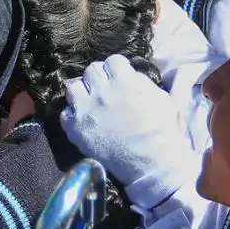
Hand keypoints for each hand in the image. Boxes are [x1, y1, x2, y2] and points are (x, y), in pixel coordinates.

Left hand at [62, 54, 196, 208]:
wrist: (154, 167)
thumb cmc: (164, 133)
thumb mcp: (162, 99)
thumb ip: (142, 82)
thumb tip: (129, 75)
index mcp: (124, 82)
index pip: (112, 61)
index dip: (117, 69)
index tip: (120, 78)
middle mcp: (101, 93)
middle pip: (91, 71)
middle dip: (99, 79)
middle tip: (106, 91)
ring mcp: (86, 111)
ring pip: (73, 88)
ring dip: (83, 93)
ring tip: (92, 103)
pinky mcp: (76, 130)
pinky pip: (65, 113)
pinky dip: (74, 115)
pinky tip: (85, 121)